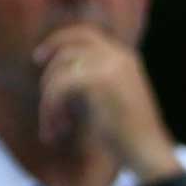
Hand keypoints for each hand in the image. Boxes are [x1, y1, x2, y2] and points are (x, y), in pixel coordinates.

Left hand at [35, 24, 178, 180]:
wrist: (147, 151)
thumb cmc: (128, 134)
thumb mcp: (109, 99)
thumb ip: (89, 82)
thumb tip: (55, 75)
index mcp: (124, 58)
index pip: (85, 34)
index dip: (58, 40)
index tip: (38, 58)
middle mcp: (118, 56)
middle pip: (69, 44)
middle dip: (48, 69)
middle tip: (40, 94)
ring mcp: (110, 65)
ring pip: (60, 69)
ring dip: (49, 100)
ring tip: (55, 128)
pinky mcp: (99, 81)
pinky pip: (60, 87)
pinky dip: (51, 109)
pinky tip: (58, 130)